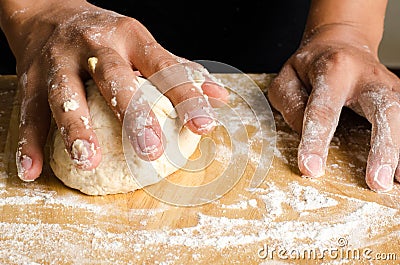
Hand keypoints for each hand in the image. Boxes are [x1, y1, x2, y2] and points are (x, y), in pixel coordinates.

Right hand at [1, 0, 227, 180]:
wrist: (47, 11)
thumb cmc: (107, 36)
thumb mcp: (143, 45)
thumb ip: (179, 71)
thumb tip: (219, 97)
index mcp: (131, 37)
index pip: (163, 66)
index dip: (185, 95)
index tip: (203, 125)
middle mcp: (94, 45)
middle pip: (114, 78)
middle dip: (132, 114)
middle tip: (150, 150)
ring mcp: (59, 60)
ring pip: (65, 94)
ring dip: (75, 128)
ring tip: (88, 161)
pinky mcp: (29, 77)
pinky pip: (28, 111)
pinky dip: (29, 142)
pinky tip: (33, 169)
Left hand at [268, 24, 399, 191]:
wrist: (342, 43)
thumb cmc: (311, 65)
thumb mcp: (287, 77)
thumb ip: (290, 103)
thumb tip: (305, 135)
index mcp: (334, 69)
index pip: (324, 109)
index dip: (316, 141)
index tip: (311, 169)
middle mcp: (368, 76)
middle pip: (384, 110)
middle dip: (383, 147)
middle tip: (376, 181)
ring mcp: (389, 86)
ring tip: (396, 182)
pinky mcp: (398, 96)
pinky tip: (399, 172)